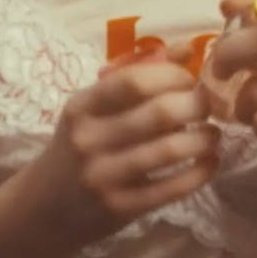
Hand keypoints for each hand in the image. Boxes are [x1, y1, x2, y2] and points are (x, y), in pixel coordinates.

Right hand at [37, 49, 218, 245]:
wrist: (44, 209)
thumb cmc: (78, 145)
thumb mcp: (93, 108)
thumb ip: (136, 75)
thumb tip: (187, 49)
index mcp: (82, 107)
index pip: (135, 81)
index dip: (173, 76)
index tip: (189, 80)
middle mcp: (90, 139)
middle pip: (160, 114)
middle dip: (196, 105)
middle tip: (207, 106)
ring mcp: (105, 177)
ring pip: (170, 150)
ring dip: (203, 139)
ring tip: (212, 135)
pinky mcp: (122, 208)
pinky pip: (172, 188)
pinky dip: (200, 172)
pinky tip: (209, 161)